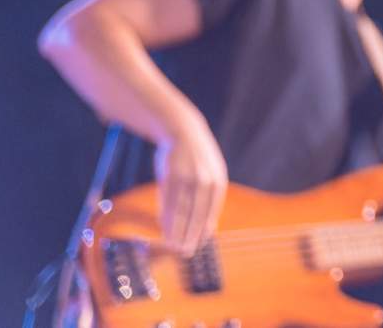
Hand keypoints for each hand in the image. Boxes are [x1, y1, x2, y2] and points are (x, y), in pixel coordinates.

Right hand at [153, 117, 228, 255]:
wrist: (183, 131)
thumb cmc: (195, 159)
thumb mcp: (208, 175)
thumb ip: (207, 199)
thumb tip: (208, 228)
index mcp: (218, 182)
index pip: (211, 213)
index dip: (203, 231)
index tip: (198, 246)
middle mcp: (206, 181)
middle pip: (197, 215)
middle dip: (191, 236)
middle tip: (185, 253)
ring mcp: (188, 178)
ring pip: (182, 211)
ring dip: (177, 231)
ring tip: (173, 246)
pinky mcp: (172, 176)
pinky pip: (169, 202)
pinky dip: (167, 218)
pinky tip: (164, 229)